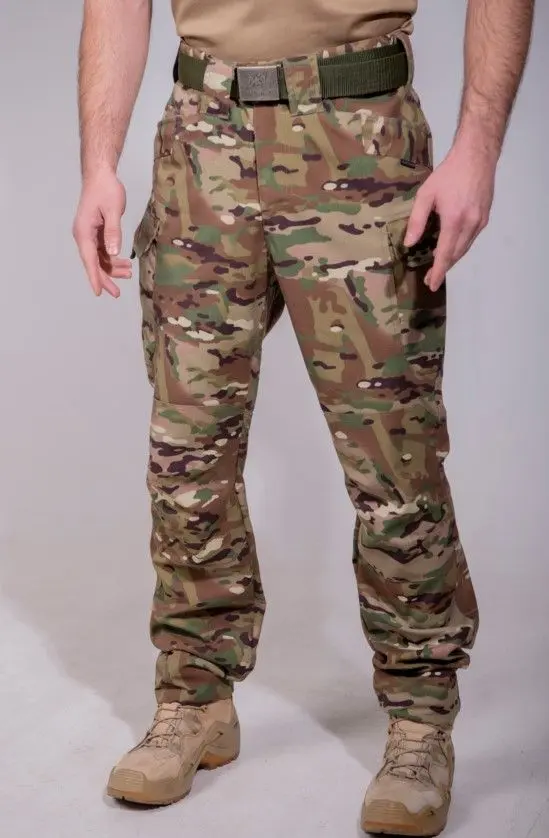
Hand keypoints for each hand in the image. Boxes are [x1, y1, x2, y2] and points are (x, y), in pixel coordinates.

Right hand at [73, 169, 131, 297]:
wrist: (101, 175)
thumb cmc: (106, 190)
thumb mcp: (112, 210)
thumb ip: (113, 232)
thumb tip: (113, 253)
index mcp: (84, 232)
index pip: (89, 259)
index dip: (95, 277)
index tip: (99, 292)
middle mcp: (83, 236)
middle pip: (93, 263)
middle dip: (105, 278)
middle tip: (118, 293)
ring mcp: (89, 235)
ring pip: (99, 258)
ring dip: (112, 268)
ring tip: (129, 273)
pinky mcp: (96, 233)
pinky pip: (103, 251)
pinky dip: (113, 258)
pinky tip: (125, 263)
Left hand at [404, 143, 495, 290]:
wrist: (476, 156)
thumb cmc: (448, 173)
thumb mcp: (426, 194)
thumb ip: (417, 220)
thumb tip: (409, 243)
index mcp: (454, 220)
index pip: (445, 253)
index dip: (438, 271)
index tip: (432, 284)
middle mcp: (470, 224)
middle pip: (456, 254)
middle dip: (443, 268)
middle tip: (430, 278)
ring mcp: (480, 222)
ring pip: (465, 248)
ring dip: (452, 260)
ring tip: (439, 267)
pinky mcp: (485, 217)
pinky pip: (471, 239)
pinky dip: (460, 248)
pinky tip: (451, 249)